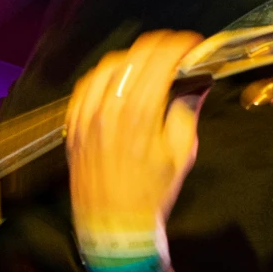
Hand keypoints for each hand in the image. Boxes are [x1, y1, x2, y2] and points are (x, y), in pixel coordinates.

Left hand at [66, 32, 201, 270]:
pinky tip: (119, 82)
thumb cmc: (151, 195)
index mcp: (141, 112)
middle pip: (136, 55)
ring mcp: (87, 114)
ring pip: (110, 65)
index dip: (181, 45)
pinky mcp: (74, 123)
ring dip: (134, 58)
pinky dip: (106, 76)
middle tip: (177, 53)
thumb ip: (187, 112)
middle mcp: (110, 106)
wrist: (113, 226)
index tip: (193, 47)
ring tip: (150, 66)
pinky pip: (87, 85)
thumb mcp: (181, 154)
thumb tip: (198, 85)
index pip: (161, 58)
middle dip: (161, 47)